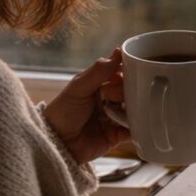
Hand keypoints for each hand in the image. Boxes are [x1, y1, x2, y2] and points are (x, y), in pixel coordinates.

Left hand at [43, 48, 130, 164]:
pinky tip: (139, 123)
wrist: (56, 144)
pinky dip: (139, 126)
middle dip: (127, 92)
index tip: (131, 72)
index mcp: (99, 85)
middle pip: (129, 91)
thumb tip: (119, 50)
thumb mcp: (78, 87)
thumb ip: (99, 71)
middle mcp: (108, 100)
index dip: (127, 72)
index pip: (120, 73)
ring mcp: (114, 118)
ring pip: (134, 109)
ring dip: (134, 108)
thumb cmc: (62, 112)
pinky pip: (134, 130)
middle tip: (112, 97)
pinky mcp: (117, 136)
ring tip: (121, 111)